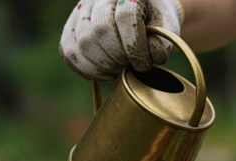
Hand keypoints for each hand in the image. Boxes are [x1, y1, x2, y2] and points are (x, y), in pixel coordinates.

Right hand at [59, 0, 183, 80]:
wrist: (142, 15)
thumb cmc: (155, 23)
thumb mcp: (165, 30)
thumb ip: (160, 43)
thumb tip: (153, 57)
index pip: (126, 17)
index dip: (135, 46)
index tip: (144, 64)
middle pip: (100, 29)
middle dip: (118, 57)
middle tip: (130, 67)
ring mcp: (81, 11)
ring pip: (83, 42)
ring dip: (103, 66)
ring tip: (120, 71)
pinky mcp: (70, 28)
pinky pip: (70, 52)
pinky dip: (88, 69)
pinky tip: (106, 73)